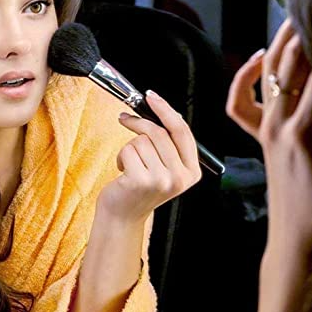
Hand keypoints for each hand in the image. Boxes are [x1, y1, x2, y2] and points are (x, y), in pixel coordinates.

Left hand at [97, 90, 201, 223]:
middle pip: (159, 132)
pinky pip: (128, 150)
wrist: (123, 215)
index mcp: (191, 171)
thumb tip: (161, 108)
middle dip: (138, 122)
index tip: (151, 96)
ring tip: (130, 165)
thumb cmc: (140, 185)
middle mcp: (181, 177)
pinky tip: (123, 173)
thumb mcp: (163, 166)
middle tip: (125, 118)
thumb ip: (168, 143)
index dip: (166, 110)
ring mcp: (163, 180)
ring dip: (129, 147)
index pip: (182, 131)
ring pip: (141, 141)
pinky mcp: (142, 181)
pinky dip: (120, 157)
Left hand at [226, 18, 311, 255]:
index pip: (311, 85)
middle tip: (305, 11)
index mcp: (300, 137)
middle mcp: (277, 127)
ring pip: (264, 80)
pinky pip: (242, 102)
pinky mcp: (260, 135)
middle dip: (295, 41)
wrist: (293, 237)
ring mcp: (265, 129)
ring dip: (273, 49)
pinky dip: (245, 77)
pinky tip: (257, 59)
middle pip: (283, 74)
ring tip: (287, 22)